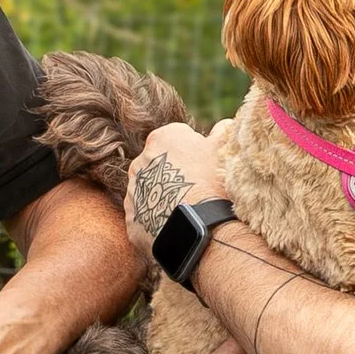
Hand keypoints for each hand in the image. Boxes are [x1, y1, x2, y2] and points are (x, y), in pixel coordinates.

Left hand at [126, 122, 229, 258]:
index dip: (193, 152)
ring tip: (188, 210)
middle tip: (197, 189)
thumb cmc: (214, 183)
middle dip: (174, 173)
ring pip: (150, 191)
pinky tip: (176, 226)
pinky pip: (145, 218)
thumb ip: (221, 133)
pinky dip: (157, 221)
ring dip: (164, 197)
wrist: (199, 227)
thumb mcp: (223, 151)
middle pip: (159, 165)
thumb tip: (222, 126)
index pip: (176, 139)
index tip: (204, 165)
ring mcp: (132, 191)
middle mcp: (140, 162)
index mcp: (161, 139)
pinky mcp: (131, 219)